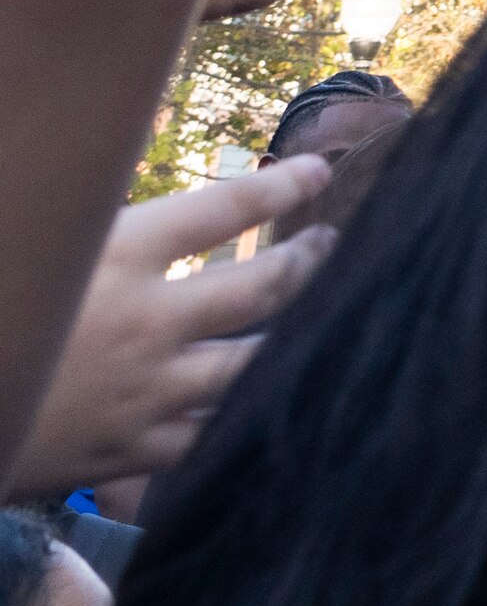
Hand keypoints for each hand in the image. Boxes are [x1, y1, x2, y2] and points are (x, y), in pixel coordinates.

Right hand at [12, 159, 331, 491]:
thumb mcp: (35, 242)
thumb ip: (82, 210)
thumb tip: (104, 155)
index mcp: (112, 257)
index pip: (226, 207)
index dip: (280, 186)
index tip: (318, 171)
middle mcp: (145, 322)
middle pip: (265, 285)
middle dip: (310, 259)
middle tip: (332, 242)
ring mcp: (146, 391)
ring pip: (257, 359)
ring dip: (301, 331)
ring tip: (325, 311)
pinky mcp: (133, 450)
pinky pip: (216, 430)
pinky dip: (252, 409)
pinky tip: (277, 393)